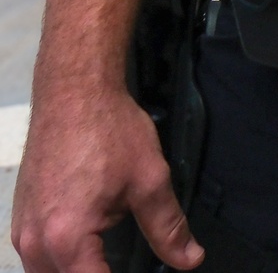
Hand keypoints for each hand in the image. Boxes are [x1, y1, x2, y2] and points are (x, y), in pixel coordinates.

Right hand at [12, 86, 204, 272]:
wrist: (74, 89)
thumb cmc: (106, 126)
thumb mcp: (149, 178)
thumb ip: (168, 226)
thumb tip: (189, 259)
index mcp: (67, 238)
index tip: (140, 271)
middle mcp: (36, 241)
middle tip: (121, 261)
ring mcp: (23, 230)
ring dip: (77, 270)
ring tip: (105, 259)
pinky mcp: (21, 217)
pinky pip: (35, 257)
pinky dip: (59, 260)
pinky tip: (86, 247)